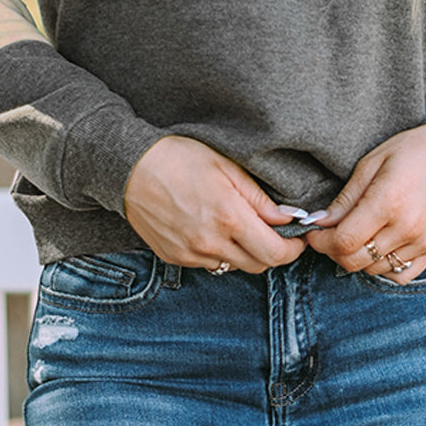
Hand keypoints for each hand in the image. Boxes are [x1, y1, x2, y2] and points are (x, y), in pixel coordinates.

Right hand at [124, 135, 305, 272]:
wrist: (129, 168)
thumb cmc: (180, 159)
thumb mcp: (227, 168)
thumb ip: (260, 199)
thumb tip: (289, 218)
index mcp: (229, 218)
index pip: (275, 253)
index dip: (293, 248)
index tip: (296, 237)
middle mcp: (211, 243)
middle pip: (258, 265)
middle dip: (272, 251)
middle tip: (271, 230)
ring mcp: (191, 254)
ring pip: (233, 267)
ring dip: (244, 252)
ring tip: (237, 226)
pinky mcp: (174, 258)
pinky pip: (208, 264)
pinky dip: (218, 252)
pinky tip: (211, 228)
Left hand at [304, 120, 425, 282]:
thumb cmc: (413, 150)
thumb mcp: (372, 163)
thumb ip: (345, 198)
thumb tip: (319, 223)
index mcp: (388, 202)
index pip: (343, 241)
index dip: (321, 242)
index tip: (314, 232)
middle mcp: (407, 227)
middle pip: (355, 261)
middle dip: (334, 252)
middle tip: (330, 235)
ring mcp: (423, 242)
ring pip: (375, 270)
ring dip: (358, 258)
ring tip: (356, 236)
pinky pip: (401, 276)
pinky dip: (384, 268)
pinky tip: (379, 248)